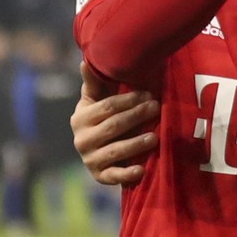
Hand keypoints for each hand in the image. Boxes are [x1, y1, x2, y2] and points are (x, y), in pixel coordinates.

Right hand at [71, 61, 158, 185]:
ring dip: (135, 144)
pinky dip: (126, 174)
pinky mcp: (99, 176)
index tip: (148, 94)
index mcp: (80, 118)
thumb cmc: (101, 117)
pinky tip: (141, 170)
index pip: (107, 107)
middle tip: (156, 108)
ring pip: (115, 150)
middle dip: (136, 116)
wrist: (95, 149)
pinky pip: (113, 176)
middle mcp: (82, 139)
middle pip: (113, 127)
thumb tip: (86, 60)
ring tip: (155, 137)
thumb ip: (94, 82)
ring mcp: (90, 159)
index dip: (128, 100)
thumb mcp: (95, 100)